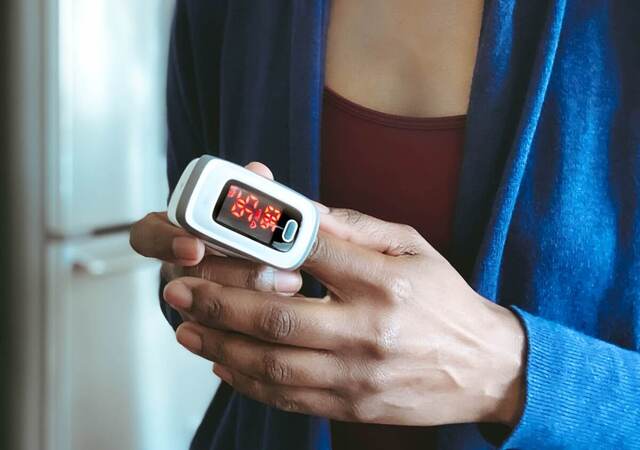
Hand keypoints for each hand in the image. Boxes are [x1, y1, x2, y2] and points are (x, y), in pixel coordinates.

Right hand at [129, 162, 303, 322]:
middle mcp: (178, 269)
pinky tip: (288, 310)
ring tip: (292, 282)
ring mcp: (192, 303)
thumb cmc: (254, 235)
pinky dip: (257, 322)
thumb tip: (258, 172)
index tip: (195, 245)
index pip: (148, 235)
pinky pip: (226, 333)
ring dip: (254, 296)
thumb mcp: (257, 209)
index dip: (166, 240)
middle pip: (188, 275)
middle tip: (273, 265)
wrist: (270, 272)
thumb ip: (254, 192)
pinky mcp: (213, 331)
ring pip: (207, 308)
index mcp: (178, 232)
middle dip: (234, 271)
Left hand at [162, 181, 526, 426]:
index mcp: (382, 281)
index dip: (252, 243)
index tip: (216, 236)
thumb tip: (301, 214)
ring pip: (272, 364)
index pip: (306, 253)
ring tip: (186, 329)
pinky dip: (249, 382)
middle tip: (178, 290)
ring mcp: (357, 374)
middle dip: (216, 303)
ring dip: (220, 346)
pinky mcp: (353, 405)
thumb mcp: (413, 248)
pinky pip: (289, 397)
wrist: (485, 367)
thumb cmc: (446, 300)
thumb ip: (356, 228)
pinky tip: (223, 366)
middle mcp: (367, 329)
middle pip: (275, 317)